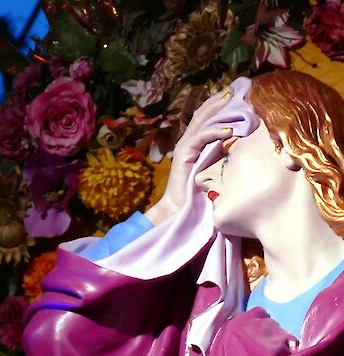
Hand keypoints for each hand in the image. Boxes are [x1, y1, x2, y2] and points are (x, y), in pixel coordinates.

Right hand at [145, 89, 234, 225]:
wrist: (179, 205)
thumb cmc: (196, 189)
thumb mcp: (211, 163)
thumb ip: (219, 149)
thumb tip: (235, 137)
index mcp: (194, 140)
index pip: (206, 116)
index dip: (220, 103)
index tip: (238, 93)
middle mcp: (188, 139)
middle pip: (203, 113)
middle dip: (220, 100)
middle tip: (237, 89)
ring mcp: (185, 145)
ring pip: (203, 121)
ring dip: (220, 111)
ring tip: (235, 102)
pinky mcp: (184, 153)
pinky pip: (201, 137)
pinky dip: (215, 131)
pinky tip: (229, 130)